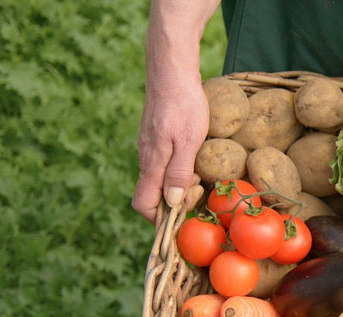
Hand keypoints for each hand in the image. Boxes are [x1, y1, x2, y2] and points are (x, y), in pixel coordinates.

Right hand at [132, 72, 207, 222]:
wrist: (172, 72)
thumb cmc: (184, 104)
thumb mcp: (189, 140)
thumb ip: (179, 172)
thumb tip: (172, 203)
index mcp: (151, 163)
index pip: (143, 205)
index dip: (160, 218)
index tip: (184, 213)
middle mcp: (145, 158)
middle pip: (152, 196)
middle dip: (176, 201)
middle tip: (199, 185)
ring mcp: (149, 148)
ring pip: (159, 179)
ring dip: (179, 185)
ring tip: (199, 172)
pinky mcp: (155, 138)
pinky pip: (163, 165)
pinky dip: (178, 170)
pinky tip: (195, 158)